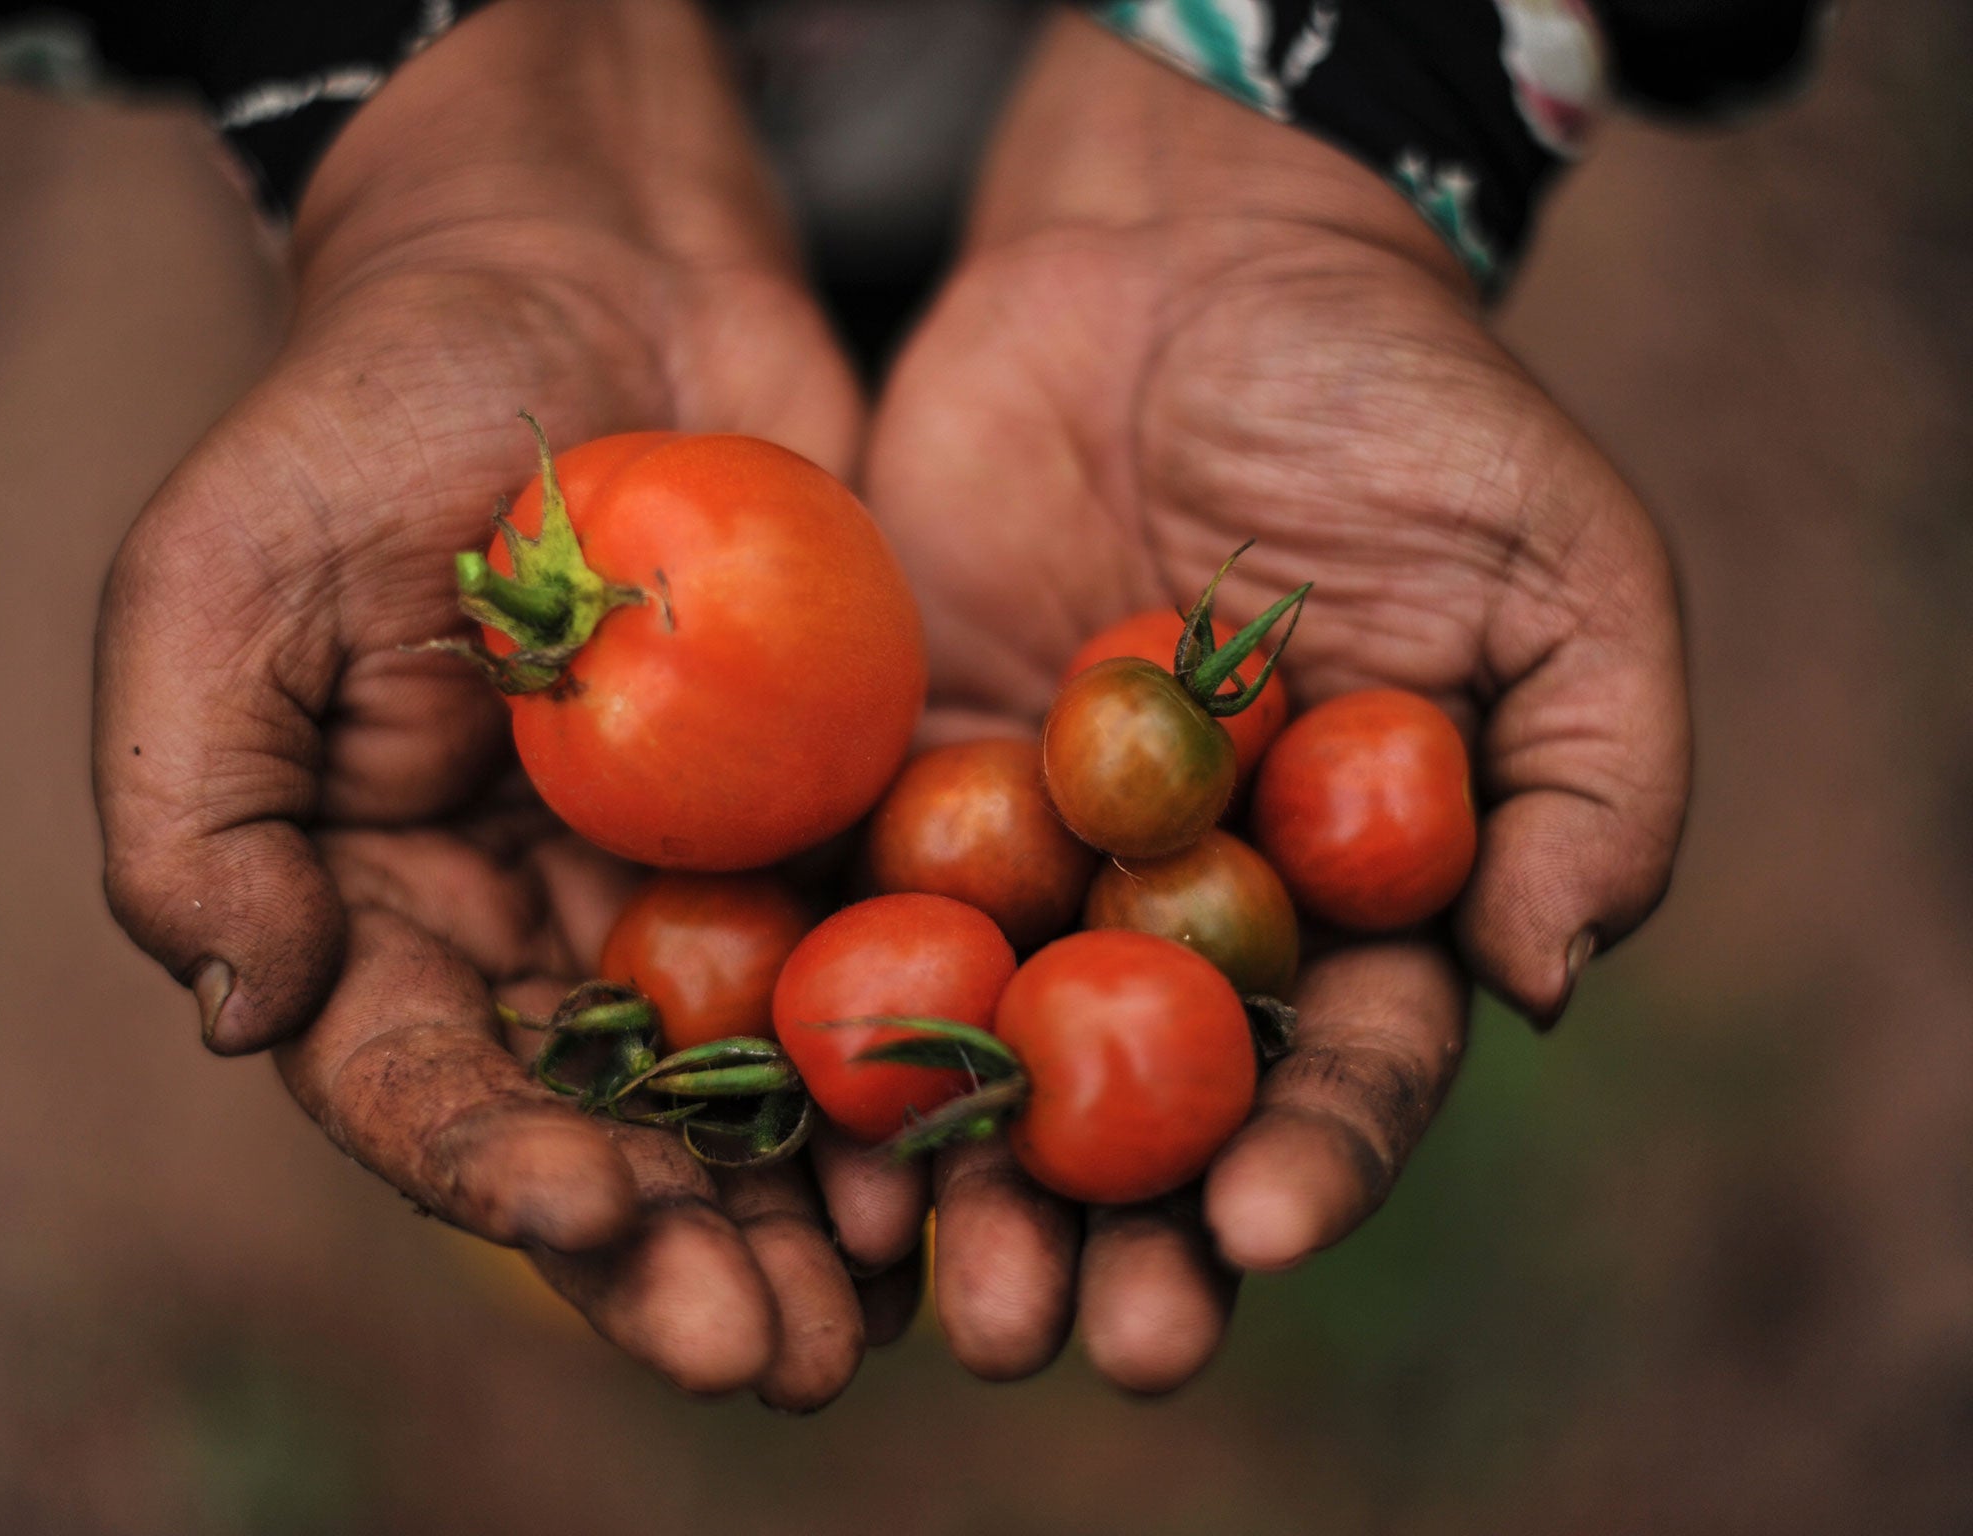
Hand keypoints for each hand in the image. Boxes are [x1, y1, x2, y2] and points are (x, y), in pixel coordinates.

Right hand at [94, 0, 873, 1406]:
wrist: (591, 271)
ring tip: (892, 1313)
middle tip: (776, 1355)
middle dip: (686, 1250)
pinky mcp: (830, 820)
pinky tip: (985, 1152)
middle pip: (609, 1129)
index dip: (501, 1169)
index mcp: (382, 907)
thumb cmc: (379, 403)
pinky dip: (923, 1065)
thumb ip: (191, 806)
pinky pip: (878, 964)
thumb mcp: (226, 582)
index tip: (598, 1221)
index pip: (426, 1083)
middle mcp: (542, 929)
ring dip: (819, 1213)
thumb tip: (246, 1014)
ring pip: (759, 1092)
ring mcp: (697, 884)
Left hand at [852, 15, 1690, 1391]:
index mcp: (1351, 897)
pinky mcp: (893, 791)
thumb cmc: (1395, 405)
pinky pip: (852, 927)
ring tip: (936, 1290)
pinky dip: (826, 1035)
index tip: (1259, 1228)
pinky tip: (799, 1135)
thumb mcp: (1555, 562)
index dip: (1312, 1152)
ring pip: (994, 1059)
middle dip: (1122, 1232)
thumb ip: (1591, 771)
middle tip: (1080, 1335)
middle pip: (1154, 1109)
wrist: (1177, 266)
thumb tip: (1543, 981)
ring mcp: (1028, 863)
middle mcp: (1183, 913)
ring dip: (966, 1187)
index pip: (1347, 1061)